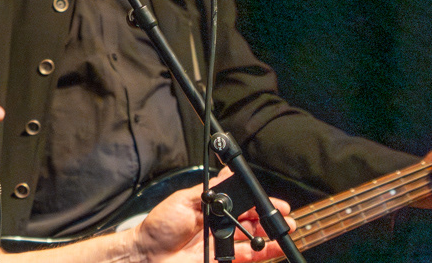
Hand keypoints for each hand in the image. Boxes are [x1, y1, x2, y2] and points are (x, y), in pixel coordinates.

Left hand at [133, 167, 293, 262]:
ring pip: (251, 240)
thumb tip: (227, 176)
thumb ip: (208, 192)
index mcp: (210, 209)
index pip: (240, 203)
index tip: (273, 204)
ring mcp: (220, 244)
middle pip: (250, 221)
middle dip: (268, 220)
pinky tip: (272, 249)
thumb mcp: (183, 200)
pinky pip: (245, 257)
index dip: (258, 203)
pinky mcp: (221, 260)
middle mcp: (218, 225)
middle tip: (284, 220)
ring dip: (269, 237)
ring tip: (284, 234)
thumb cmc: (159, 227)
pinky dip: (261, 254)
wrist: (147, 255)